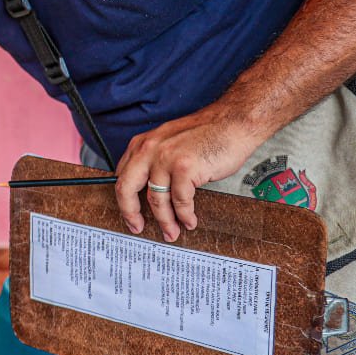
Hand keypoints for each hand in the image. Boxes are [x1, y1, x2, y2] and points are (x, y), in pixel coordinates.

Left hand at [115, 107, 263, 241]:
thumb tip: (147, 191)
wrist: (233, 122)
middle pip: (126, 188)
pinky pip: (181, 200)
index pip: (121, 177)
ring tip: (172, 232)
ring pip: (156, 199)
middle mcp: (149, 150)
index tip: (129, 214)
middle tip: (137, 228)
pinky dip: (185, 215)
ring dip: (165, 221)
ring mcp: (166, 158)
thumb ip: (153, 161)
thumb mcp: (168, 142)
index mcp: (142, 144)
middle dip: (130, 214)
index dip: (123, 200)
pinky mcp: (185, 167)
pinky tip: (190, 221)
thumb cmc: (206, 134)